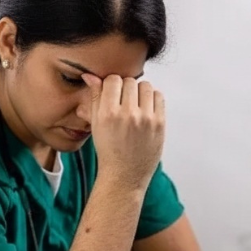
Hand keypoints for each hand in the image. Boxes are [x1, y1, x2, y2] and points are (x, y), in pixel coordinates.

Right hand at [80, 73, 164, 192]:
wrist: (124, 176)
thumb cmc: (109, 151)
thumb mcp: (96, 124)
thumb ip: (94, 98)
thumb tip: (90, 75)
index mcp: (108, 114)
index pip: (113, 80)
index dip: (112, 84)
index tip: (113, 93)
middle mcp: (127, 115)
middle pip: (129, 81)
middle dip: (126, 88)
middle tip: (124, 101)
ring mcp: (146, 119)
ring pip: (146, 85)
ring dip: (140, 91)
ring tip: (135, 104)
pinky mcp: (160, 124)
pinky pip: (158, 96)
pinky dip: (152, 99)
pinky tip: (146, 109)